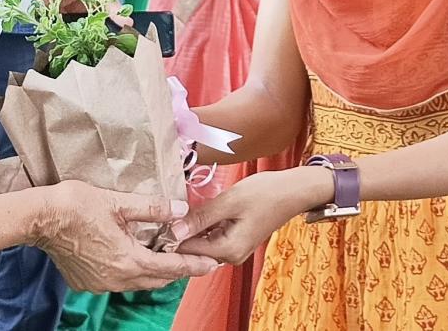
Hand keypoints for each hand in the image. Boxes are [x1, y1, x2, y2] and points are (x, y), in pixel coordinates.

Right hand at [33, 181, 218, 291]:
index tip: (211, 264)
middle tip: (192, 258)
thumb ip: (152, 208)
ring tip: (164, 256)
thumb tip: (180, 209)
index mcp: (128, 260)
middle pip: (156, 279)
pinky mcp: (85, 282)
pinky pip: (116, 280)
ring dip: (152, 271)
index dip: (192, 265)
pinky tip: (130, 255)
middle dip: (176, 270)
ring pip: (136, 281)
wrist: (38, 218)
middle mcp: (116, 279)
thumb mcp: (118, 202)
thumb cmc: (75, 206)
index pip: (170, 268)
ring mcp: (99, 284)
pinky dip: (129, 271)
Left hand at [171, 167, 331, 265]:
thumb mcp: (230, 201)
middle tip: (159, 213)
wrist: (293, 191)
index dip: (169, 236)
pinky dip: (199, 225)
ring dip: (188, 228)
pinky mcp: (234, 239)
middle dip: (177, 233)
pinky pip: (210, 236)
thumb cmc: (265, 193)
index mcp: (228, 250)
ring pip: (201, 242)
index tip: (153, 221)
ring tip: (170, 210)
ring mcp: (233, 249)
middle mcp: (230, 256)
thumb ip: (201, 217)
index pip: (188, 250)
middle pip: (193, 248)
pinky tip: (190, 211)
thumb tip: (174, 230)